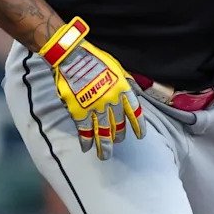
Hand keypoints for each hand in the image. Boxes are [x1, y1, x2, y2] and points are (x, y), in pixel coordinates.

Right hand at [40, 17, 144, 159]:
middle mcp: (112, 101)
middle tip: (119, 142)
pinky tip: (87, 148)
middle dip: (119, 135)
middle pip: (118, 124)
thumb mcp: (118, 67)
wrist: (72, 57)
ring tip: (105, 156)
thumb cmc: (96, 59)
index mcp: (123, 89)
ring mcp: (95, 107)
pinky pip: (84, 130)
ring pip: (102, 131)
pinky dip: (86, 140)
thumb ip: (128, 82)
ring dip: (105, 145)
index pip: (135, 111)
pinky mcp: (78, 111)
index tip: (141, 136)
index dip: (139, 125)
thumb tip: (138, 93)